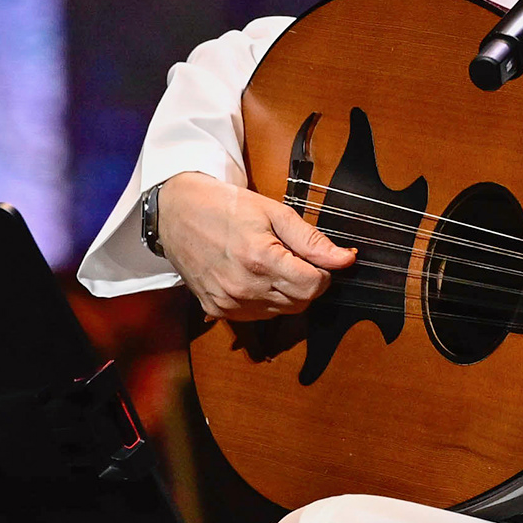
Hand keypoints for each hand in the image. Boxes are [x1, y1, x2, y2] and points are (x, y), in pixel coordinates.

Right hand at [156, 171, 358, 321]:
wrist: (176, 212)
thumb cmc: (224, 206)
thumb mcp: (273, 212)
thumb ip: (312, 240)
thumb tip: (346, 259)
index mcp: (261, 259)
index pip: (314, 287)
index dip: (323, 273)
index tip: (316, 258)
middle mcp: (244, 287)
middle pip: (300, 302)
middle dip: (307, 282)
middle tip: (294, 258)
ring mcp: (229, 302)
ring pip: (281, 312)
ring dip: (287, 293)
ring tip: (271, 264)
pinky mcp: (217, 310)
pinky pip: (257, 316)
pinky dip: (265, 300)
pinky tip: (255, 277)